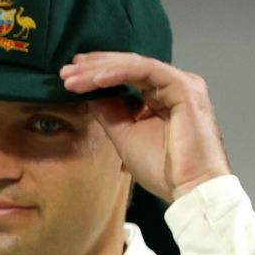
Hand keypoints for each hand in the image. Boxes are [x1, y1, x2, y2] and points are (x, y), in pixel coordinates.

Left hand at [59, 52, 231, 202]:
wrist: (190, 188)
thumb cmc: (164, 169)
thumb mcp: (125, 136)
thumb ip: (109, 113)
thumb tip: (90, 95)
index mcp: (161, 96)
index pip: (125, 76)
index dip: (96, 74)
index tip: (68, 79)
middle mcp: (172, 86)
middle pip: (127, 67)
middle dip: (93, 67)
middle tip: (64, 71)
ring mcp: (181, 84)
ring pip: (134, 66)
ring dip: (100, 69)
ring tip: (73, 77)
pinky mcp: (185, 88)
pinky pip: (146, 71)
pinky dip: (119, 73)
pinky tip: (96, 79)